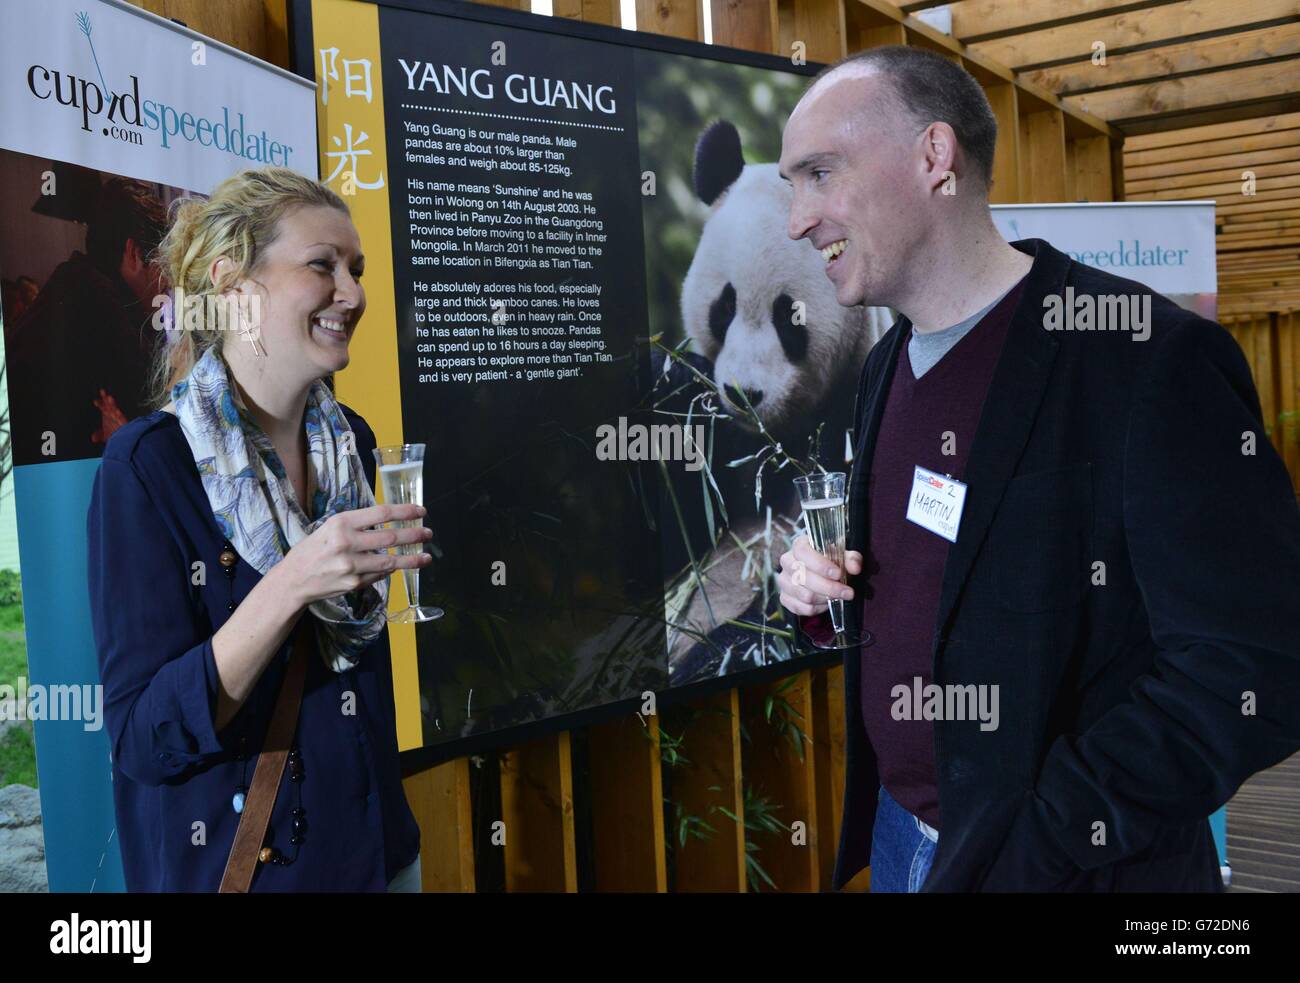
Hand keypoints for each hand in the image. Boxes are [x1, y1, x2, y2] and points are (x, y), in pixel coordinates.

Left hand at [91, 388, 127, 443]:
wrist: (125, 442)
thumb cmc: (117, 437)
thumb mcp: (106, 436)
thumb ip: (99, 435)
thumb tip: (93, 438)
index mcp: (109, 417)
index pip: (104, 407)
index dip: (100, 404)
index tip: (95, 401)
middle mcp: (114, 416)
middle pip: (109, 405)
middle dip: (105, 399)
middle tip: (102, 391)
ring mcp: (119, 419)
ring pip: (115, 410)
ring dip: (112, 404)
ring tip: (109, 398)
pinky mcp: (124, 423)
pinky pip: (121, 419)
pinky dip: (118, 415)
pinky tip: (117, 411)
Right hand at [276, 503, 431, 608]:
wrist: (293, 580)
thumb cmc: (313, 549)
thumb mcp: (330, 528)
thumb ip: (357, 524)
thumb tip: (390, 521)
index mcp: (341, 523)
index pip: (381, 513)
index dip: (405, 511)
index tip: (421, 511)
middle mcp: (346, 543)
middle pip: (391, 537)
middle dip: (415, 535)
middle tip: (428, 533)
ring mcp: (351, 565)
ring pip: (391, 561)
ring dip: (412, 559)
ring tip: (426, 556)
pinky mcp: (354, 583)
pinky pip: (380, 575)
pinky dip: (391, 571)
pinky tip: (400, 567)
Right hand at [777, 535, 862, 616]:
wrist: (819, 573)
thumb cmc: (831, 562)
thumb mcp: (843, 556)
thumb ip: (851, 559)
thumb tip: (855, 568)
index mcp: (799, 546)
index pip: (803, 552)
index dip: (820, 564)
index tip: (838, 573)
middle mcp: (787, 562)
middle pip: (804, 578)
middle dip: (829, 588)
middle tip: (848, 592)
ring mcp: (784, 581)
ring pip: (805, 595)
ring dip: (826, 599)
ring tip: (838, 596)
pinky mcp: (784, 598)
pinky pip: (802, 608)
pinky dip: (818, 608)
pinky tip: (826, 602)